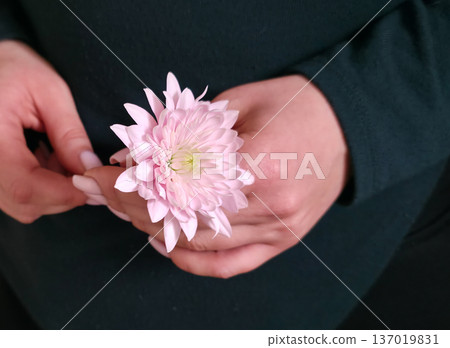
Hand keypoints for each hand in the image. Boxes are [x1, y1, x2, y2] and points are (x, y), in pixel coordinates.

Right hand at [0, 40, 100, 222]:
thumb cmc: (15, 67)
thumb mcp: (49, 92)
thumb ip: (69, 133)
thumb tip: (90, 169)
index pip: (25, 186)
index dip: (64, 193)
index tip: (94, 185)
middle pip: (23, 202)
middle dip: (64, 194)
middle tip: (86, 171)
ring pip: (20, 203)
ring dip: (53, 190)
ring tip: (62, 156)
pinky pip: (14, 194)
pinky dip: (40, 185)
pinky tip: (47, 159)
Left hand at [81, 75, 348, 277]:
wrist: (349, 126)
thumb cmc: (297, 105)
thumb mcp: (242, 101)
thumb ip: (191, 128)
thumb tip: (142, 150)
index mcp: (259, 163)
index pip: (178, 183)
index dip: (134, 182)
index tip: (103, 175)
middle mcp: (269, 205)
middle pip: (185, 217)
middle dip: (136, 206)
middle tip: (106, 194)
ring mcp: (278, 229)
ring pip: (203, 243)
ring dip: (158, 230)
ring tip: (130, 214)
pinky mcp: (283, 241)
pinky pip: (233, 264)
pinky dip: (196, 263)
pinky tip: (169, 247)